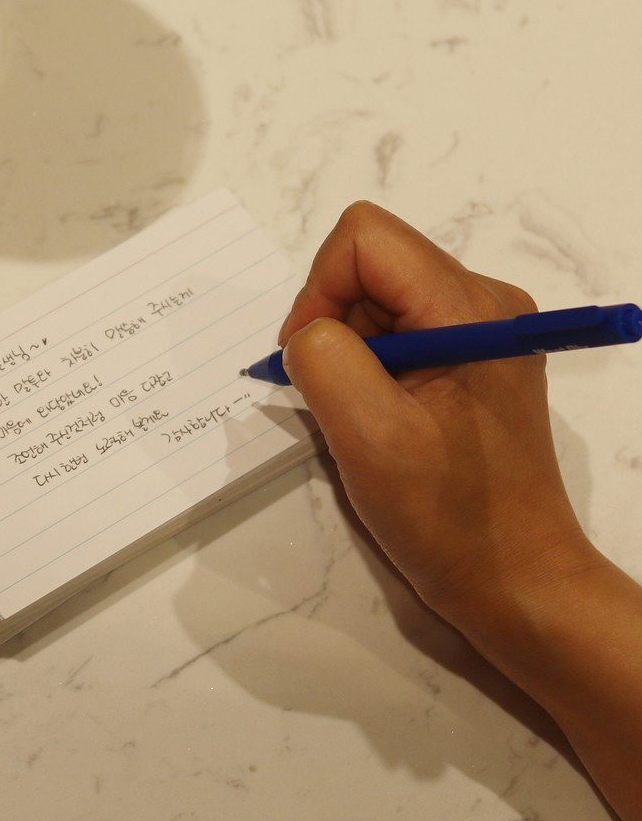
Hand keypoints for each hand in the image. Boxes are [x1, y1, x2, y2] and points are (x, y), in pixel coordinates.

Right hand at [277, 201, 595, 623]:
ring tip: (364, 420)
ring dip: (348, 355)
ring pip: (374, 302)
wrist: (515, 581)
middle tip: (338, 400)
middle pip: (369, 266)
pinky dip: (366, 373)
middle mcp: (482, 305)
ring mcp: (478, 333)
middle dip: (331, 325)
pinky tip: (379, 424)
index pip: (364, 238)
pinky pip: (393, 336)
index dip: (318, 290)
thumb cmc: (448, 516)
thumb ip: (323, 360)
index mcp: (469, 308)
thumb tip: (305, 332)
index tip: (313, 362)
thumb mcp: (369, 437)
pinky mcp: (468, 363)